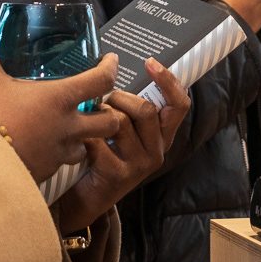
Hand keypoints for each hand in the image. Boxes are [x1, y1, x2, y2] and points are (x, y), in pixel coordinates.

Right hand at [0, 49, 121, 184]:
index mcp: (60, 98)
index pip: (101, 80)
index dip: (111, 68)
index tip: (112, 61)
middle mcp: (67, 126)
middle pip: (111, 122)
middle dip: (111, 115)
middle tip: (99, 108)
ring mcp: (59, 151)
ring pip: (87, 147)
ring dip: (84, 139)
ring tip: (70, 132)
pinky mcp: (47, 171)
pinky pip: (61, 164)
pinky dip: (58, 156)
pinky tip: (45, 150)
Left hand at [50, 59, 192, 234]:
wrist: (86, 198)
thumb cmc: (102, 155)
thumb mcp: (122, 130)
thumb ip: (127, 107)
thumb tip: (113, 66)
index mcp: (162, 136)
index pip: (179, 104)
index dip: (168, 81)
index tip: (151, 62)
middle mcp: (158, 150)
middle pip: (146, 109)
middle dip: (119, 99)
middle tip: (102, 105)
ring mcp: (141, 165)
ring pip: (121, 122)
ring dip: (99, 117)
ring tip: (89, 126)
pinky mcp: (120, 175)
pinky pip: (100, 140)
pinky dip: (86, 137)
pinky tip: (81, 145)